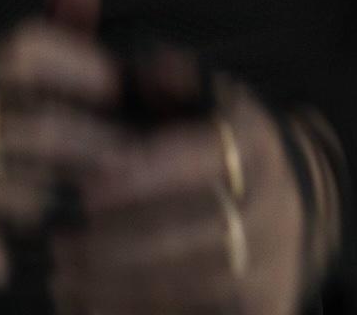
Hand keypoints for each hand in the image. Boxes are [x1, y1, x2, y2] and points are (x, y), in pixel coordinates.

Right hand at [0, 0, 131, 292]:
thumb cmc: (14, 118)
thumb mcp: (35, 65)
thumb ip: (66, 18)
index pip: (23, 50)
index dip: (76, 62)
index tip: (117, 81)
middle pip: (34, 127)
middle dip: (95, 141)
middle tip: (139, 154)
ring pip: (33, 194)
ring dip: (89, 197)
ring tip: (133, 199)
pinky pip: (26, 251)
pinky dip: (70, 248)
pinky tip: (106, 241)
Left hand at [48, 66, 343, 314]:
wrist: (296, 202)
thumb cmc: (226, 143)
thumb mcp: (210, 96)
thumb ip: (172, 76)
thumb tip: (149, 67)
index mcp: (255, 143)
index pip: (204, 159)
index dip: (146, 177)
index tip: (90, 189)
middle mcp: (272, 204)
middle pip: (192, 233)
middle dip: (119, 243)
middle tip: (60, 244)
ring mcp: (273, 263)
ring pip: (190, 284)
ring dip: (120, 286)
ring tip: (63, 277)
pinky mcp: (267, 308)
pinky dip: (139, 314)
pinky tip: (89, 307)